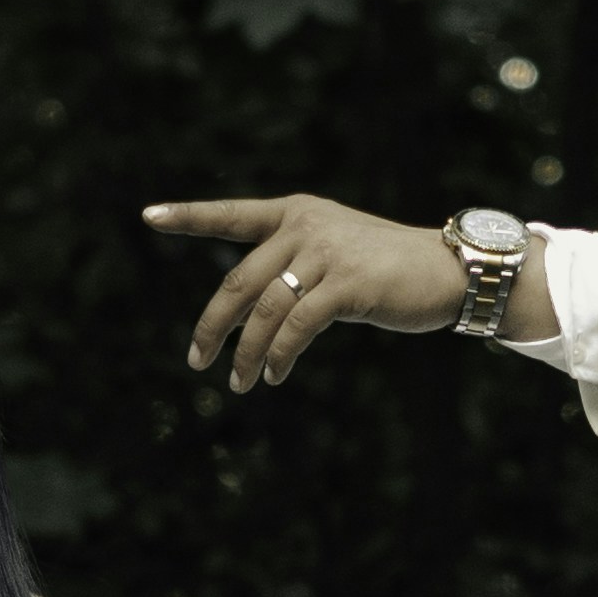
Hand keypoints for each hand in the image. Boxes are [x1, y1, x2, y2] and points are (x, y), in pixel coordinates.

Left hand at [149, 193, 467, 395]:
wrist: (449, 271)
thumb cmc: (388, 268)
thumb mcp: (334, 253)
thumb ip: (294, 266)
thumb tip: (251, 313)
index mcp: (296, 213)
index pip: (232, 215)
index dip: (189, 216)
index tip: (148, 215)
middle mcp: (304, 226)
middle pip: (238, 282)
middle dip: (212, 327)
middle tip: (196, 360)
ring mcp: (325, 253)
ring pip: (264, 312)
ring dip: (248, 354)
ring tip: (240, 383)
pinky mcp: (346, 284)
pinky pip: (296, 328)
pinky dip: (280, 357)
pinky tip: (276, 375)